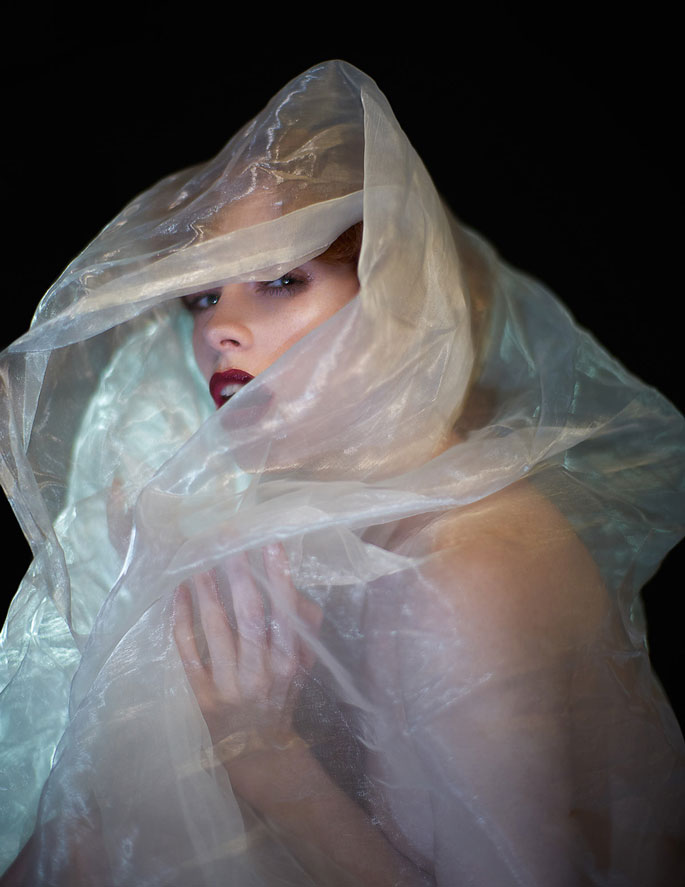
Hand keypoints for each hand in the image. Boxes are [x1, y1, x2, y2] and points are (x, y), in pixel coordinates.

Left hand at [173, 544, 321, 768]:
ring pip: (215, 629)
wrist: (258, 751)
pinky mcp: (201, 692)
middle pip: (248, 616)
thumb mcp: (303, 666)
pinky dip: (181, 620)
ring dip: (206, 591)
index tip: (272, 544)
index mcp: (288, 662)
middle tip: (229, 539)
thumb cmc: (282, 698)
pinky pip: (188, 651)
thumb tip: (293, 591)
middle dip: (239, 575)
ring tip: (199, 560)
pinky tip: (177, 593)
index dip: (279, 579)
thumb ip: (303, 629)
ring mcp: (228, 682)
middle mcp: (260, 671)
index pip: (286, 614)